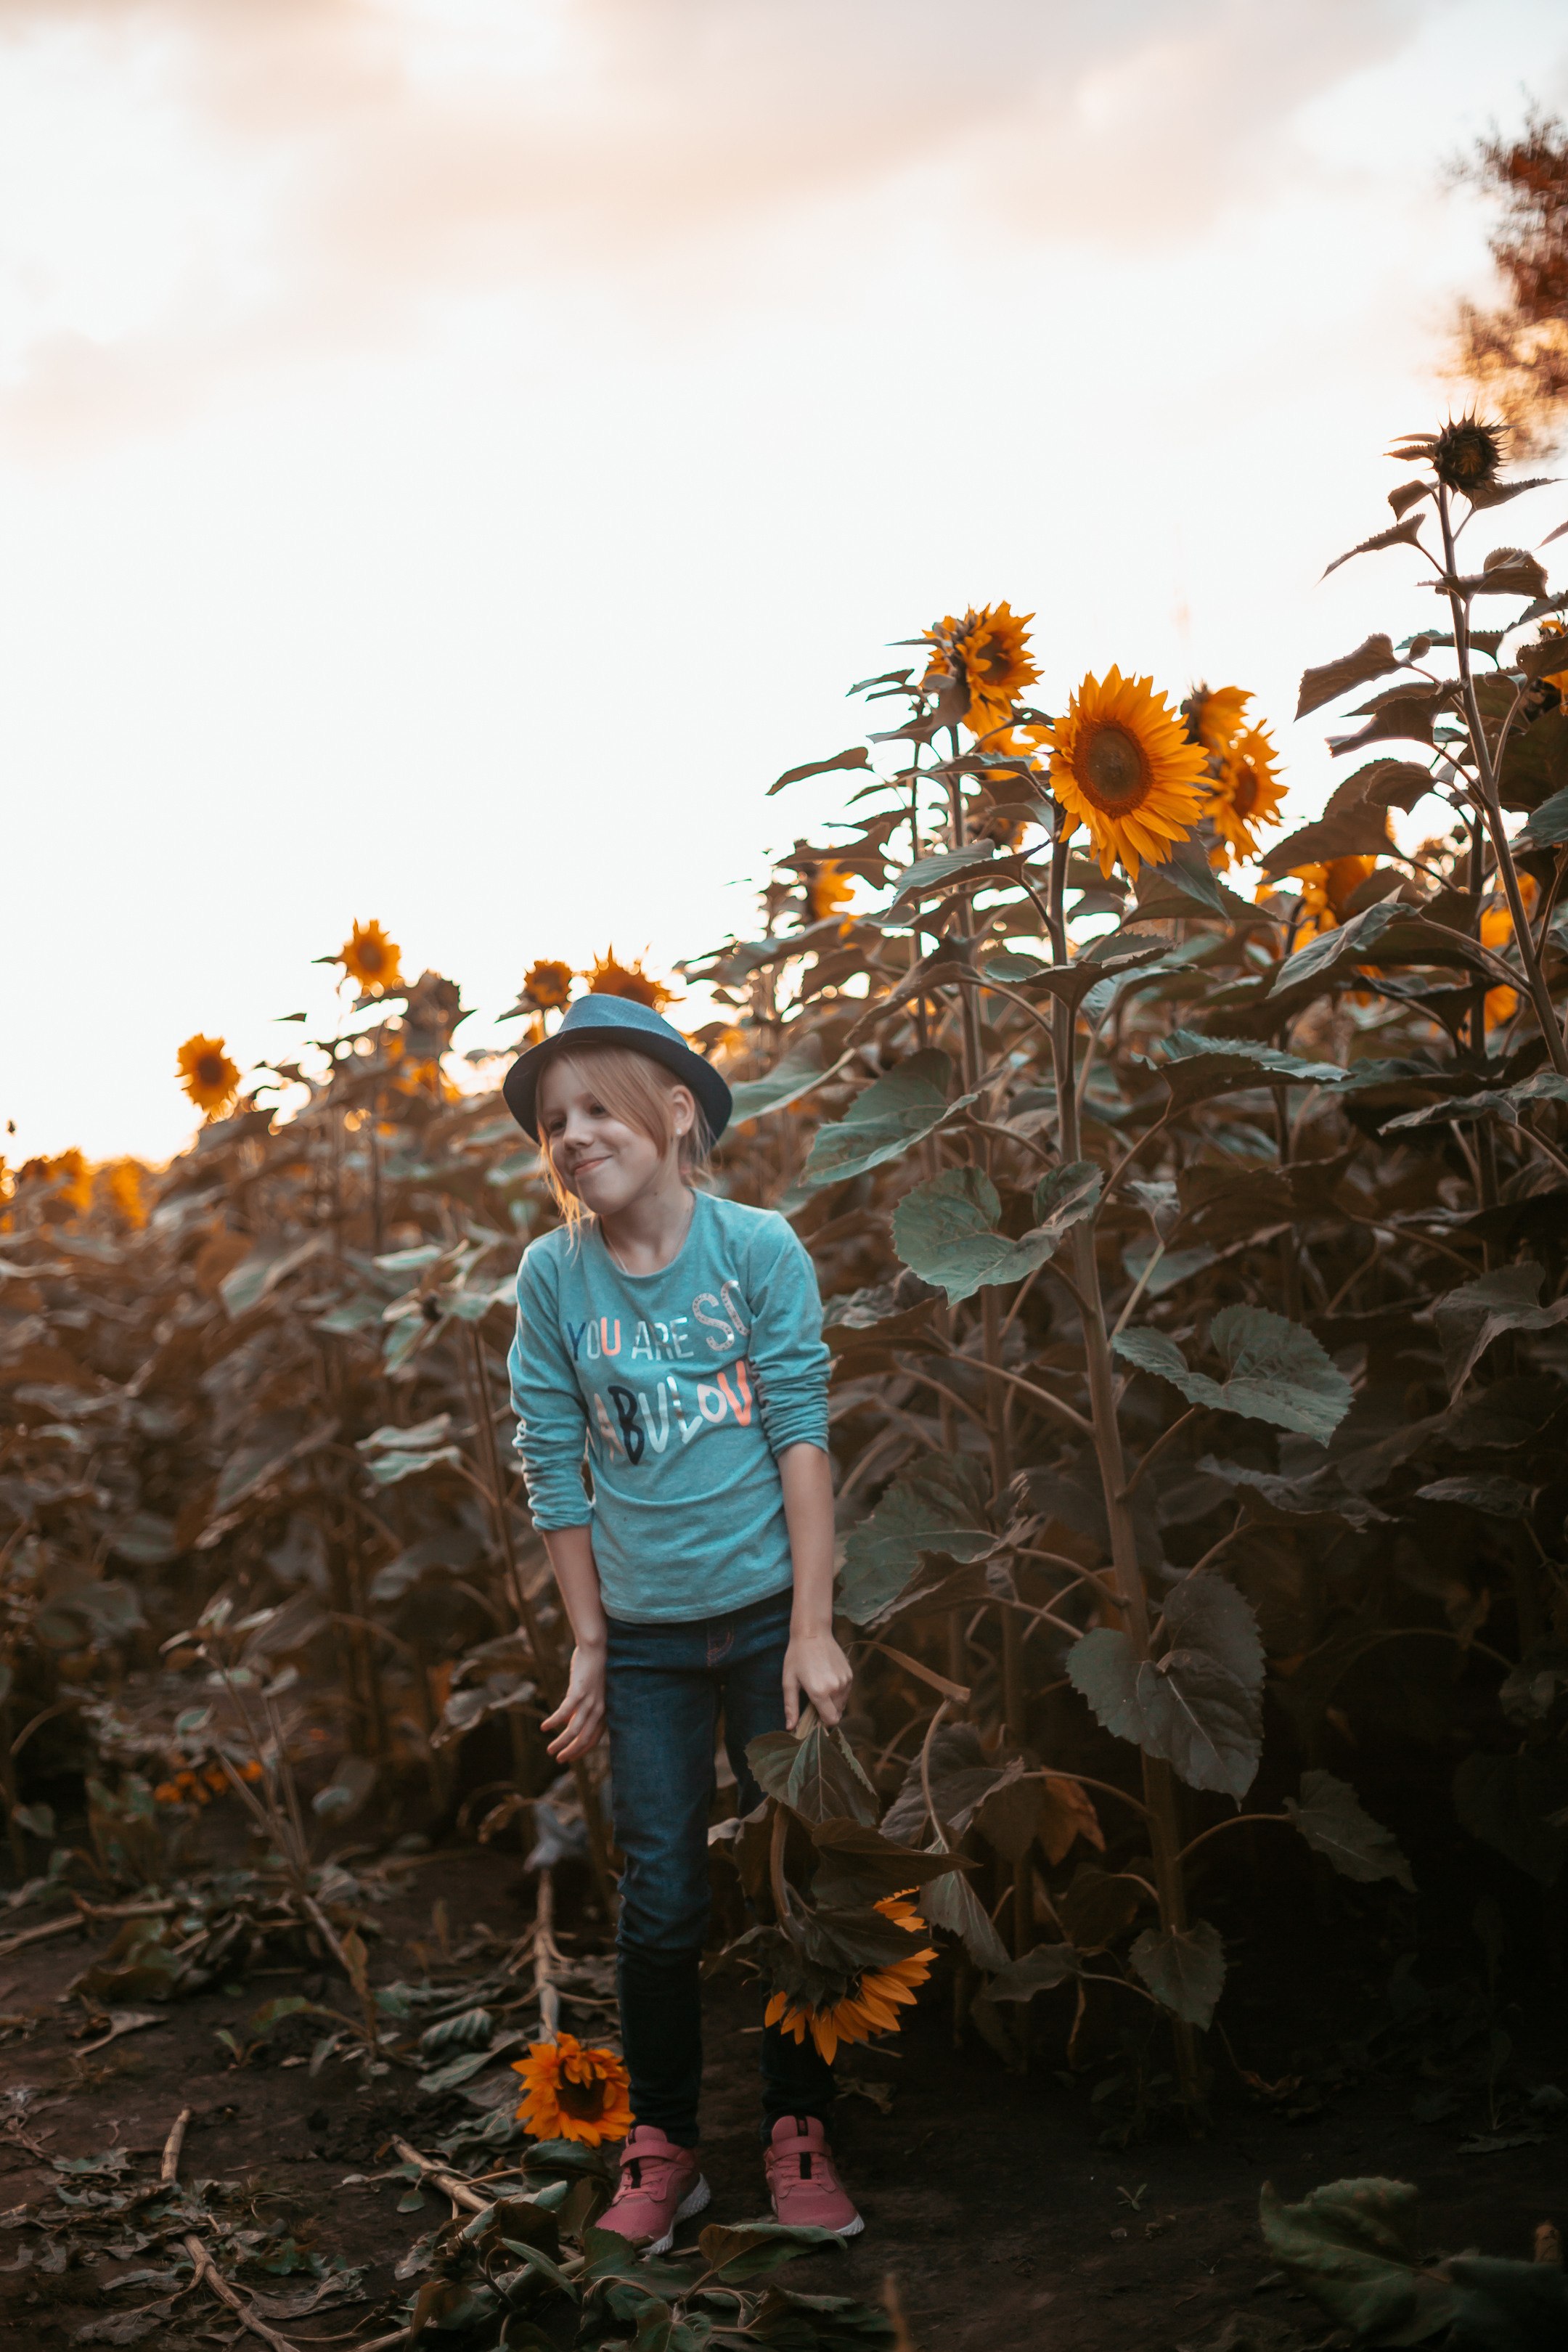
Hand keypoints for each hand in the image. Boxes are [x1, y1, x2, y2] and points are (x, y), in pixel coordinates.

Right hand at [541, 1642, 605, 1760]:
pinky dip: (554, 1721)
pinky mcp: (579, 1692)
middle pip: (585, 1738)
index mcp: (603, 1710)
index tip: (570, 1757)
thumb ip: (581, 1708)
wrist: (596, 1648)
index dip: (582, 1750)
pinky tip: (544, 1727)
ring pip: (574, 1730)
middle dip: (571, 1752)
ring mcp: (589, 1701)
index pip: (594, 1738)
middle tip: (559, 1759)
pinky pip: (564, 1712)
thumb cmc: (591, 1669)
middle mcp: (599, 1709)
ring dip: (561, 1742)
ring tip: (550, 1750)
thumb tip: (568, 1721)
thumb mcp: (588, 1692)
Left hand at [783, 1629, 852, 1730]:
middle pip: (837, 1714)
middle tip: (814, 1701)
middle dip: (827, 1712)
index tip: (814, 1718)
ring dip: (833, 1703)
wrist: (813, 1632)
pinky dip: (839, 1693)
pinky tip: (827, 1680)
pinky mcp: (850, 1674)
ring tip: (820, 1689)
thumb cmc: (797, 1656)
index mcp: (820, 1692)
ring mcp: (845, 1681)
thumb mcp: (789, 1682)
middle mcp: (836, 1688)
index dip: (823, 1723)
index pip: (831, 1720)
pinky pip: (846, 1692)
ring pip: (843, 1704)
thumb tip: (790, 1727)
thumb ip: (791, 1706)